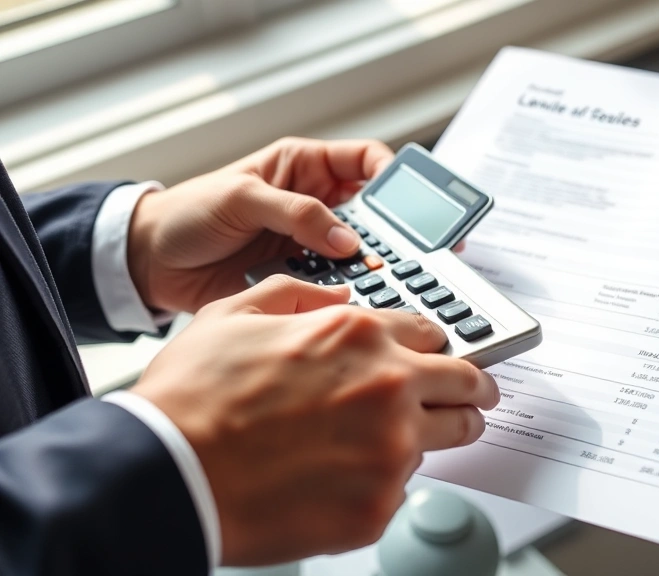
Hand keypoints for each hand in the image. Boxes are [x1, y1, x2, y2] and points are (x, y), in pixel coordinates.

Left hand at [127, 137, 393, 313]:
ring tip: (374, 281)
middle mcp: (316, 206)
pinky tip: (346, 301)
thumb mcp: (241, 198)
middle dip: (390, 232)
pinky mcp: (301, 279)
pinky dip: (343, 295)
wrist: (150, 263)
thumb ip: (295, 213)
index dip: (391, 176)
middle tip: (400, 252)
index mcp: (306, 168)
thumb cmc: (188, 213)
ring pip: (361, 254)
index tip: (405, 201)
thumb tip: (345, 239)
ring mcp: (311, 245)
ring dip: (369, 268)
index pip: (366, 161)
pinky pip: (335, 286)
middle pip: (374, 214)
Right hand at [131, 275, 499, 564]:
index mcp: (360, 336)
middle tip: (472, 398)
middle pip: (467, 385)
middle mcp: (388, 388)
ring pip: (448, 439)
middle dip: (471, 389)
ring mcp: (389, 451)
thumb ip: (298, 296)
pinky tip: (343, 478)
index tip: (440, 358)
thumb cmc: (193, 399)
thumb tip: (336, 299)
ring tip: (403, 441)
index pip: (433, 333)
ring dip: (437, 434)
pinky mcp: (378, 506)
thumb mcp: (236, 313)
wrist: (166, 474)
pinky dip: (384, 482)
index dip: (436, 345)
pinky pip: (403, 489)